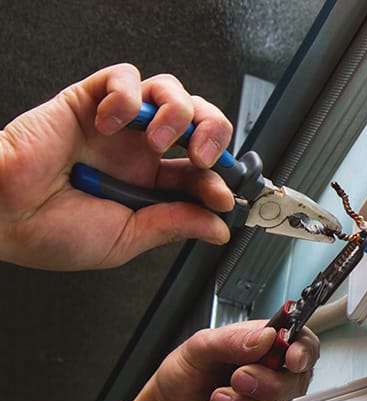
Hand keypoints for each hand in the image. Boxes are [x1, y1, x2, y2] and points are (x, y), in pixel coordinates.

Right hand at [0, 63, 234, 269]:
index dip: (220, 178)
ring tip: (159, 141)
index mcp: (150, 181)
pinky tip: (112, 123)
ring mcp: (118, 123)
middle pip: (197, 119)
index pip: (202, 169)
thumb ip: (174, 225)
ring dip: (177, 112)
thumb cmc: (51, 231)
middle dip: (214, 133)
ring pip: (170, 91)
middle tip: (205, 158)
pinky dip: (128, 95)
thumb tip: (218, 228)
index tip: (225, 197)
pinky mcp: (89, 99)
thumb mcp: (127, 238)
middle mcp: (138, 149)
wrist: (1, 215)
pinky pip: (123, 76)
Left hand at [122, 320, 319, 400]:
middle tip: (237, 378)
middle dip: (265, 382)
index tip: (290, 360)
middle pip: (295, 379)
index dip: (302, 351)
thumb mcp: (199, 347)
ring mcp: (266, 398)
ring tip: (217, 397)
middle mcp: (271, 370)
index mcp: (263, 343)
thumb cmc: (183, 375)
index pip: (301, 341)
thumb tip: (265, 337)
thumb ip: (232, 339)